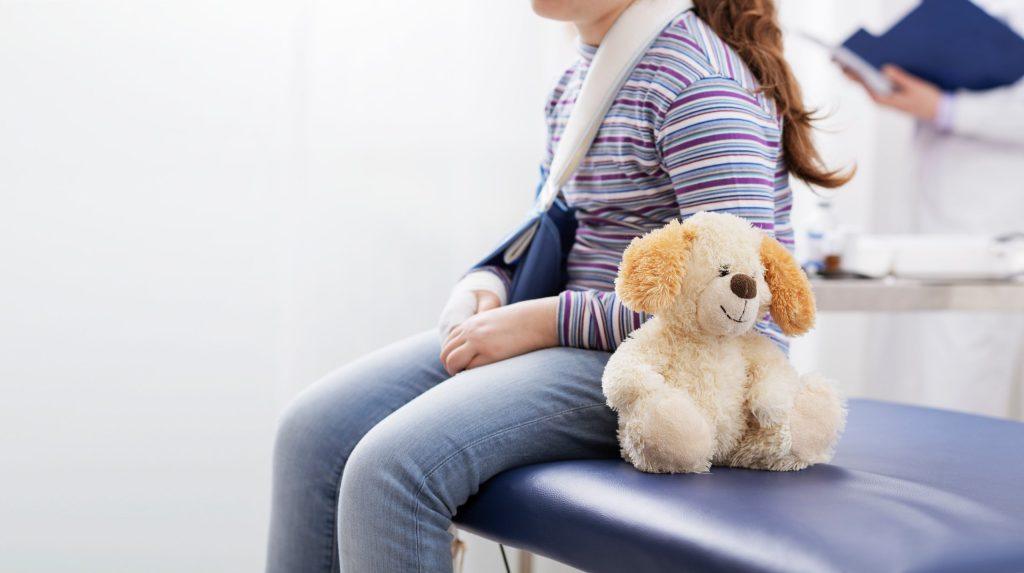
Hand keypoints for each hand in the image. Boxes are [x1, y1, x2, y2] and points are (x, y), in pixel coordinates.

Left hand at [439, 296, 557, 374]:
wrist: (538, 319)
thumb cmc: (523, 324)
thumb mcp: (498, 322)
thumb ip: (485, 332)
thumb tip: (481, 348)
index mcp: (472, 323)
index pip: (449, 342)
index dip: (453, 356)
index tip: (463, 364)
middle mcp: (471, 331)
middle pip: (445, 353)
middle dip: (451, 366)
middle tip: (463, 375)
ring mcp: (478, 342)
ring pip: (452, 361)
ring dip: (456, 372)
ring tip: (469, 378)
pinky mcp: (490, 353)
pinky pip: (469, 368)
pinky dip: (470, 375)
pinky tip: (480, 377)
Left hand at [845, 64, 941, 120]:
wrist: (937, 112)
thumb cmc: (927, 100)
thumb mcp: (915, 87)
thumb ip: (901, 78)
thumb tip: (885, 68)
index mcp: (884, 98)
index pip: (863, 84)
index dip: (852, 73)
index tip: (842, 64)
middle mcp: (880, 98)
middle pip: (862, 82)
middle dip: (851, 70)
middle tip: (839, 57)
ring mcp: (884, 96)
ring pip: (867, 82)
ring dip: (859, 71)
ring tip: (849, 57)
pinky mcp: (889, 94)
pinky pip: (876, 82)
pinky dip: (870, 73)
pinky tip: (868, 64)